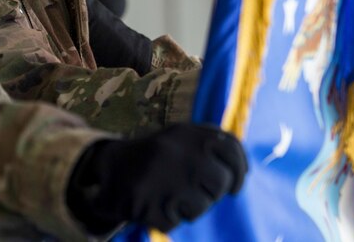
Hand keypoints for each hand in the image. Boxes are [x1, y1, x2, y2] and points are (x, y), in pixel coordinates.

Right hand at [66, 123, 246, 233]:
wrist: (111, 166)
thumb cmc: (157, 156)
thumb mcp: (181, 139)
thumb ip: (211, 146)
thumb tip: (243, 171)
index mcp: (186, 132)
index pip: (230, 147)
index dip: (239, 170)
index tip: (236, 185)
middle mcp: (177, 151)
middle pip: (220, 182)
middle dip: (213, 193)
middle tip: (196, 191)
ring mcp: (162, 178)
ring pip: (201, 206)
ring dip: (190, 208)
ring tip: (172, 195)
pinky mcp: (147, 204)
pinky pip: (176, 221)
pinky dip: (168, 218)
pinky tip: (156, 205)